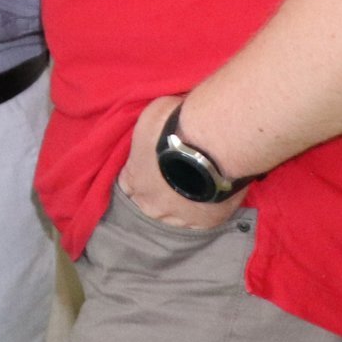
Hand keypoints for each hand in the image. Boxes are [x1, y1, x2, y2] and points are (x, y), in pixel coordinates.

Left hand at [115, 94, 243, 231]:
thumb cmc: (175, 125)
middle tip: (178, 177)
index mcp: (134, 180)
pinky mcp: (207, 223)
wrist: (212, 142)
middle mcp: (151, 205)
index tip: (151, 168)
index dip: (140, 176)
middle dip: (160, 193)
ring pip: (177, 215)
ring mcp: (179, 218)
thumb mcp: (151, 119)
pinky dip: (207, 209)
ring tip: (199, 188)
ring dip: (184, 204)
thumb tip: (160, 132)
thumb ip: (151, 134)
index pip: (129, 184)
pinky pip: (203, 220)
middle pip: (151, 204)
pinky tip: (213, 198)